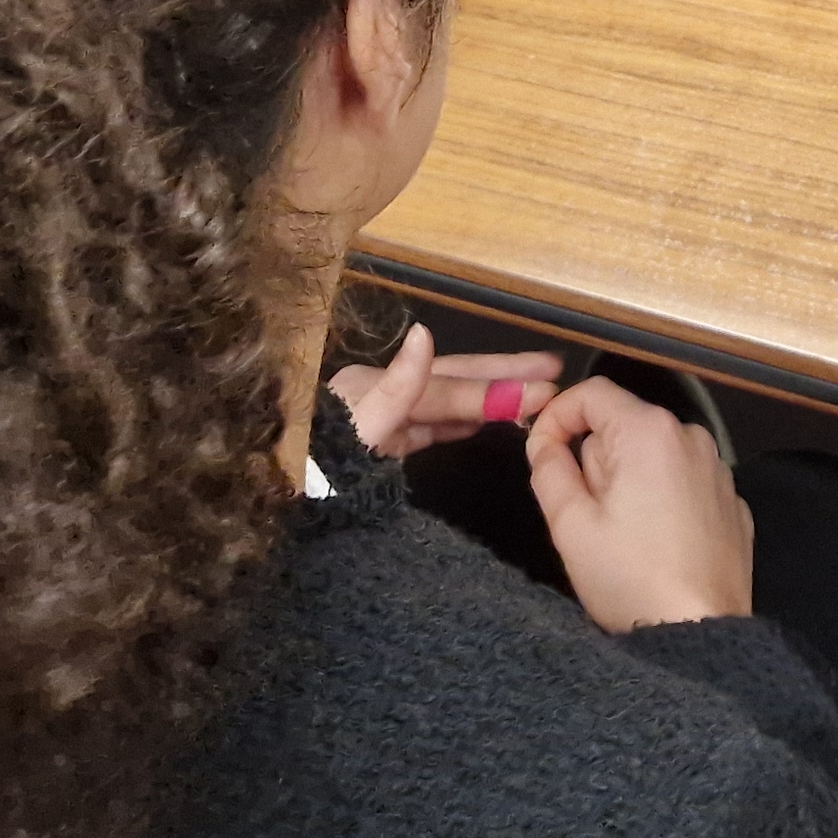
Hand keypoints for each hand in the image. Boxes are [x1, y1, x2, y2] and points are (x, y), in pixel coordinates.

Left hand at [325, 322, 563, 458]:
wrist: (284, 504)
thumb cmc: (317, 472)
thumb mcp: (355, 432)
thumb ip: (394, 390)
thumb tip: (424, 333)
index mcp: (372, 387)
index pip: (449, 386)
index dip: (496, 386)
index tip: (547, 382)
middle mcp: (380, 394)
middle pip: (451, 382)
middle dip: (503, 377)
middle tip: (554, 369)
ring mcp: (383, 420)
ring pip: (446, 403)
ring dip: (489, 396)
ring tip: (533, 389)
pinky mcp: (382, 445)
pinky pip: (429, 426)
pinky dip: (461, 418)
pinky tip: (485, 416)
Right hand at [522, 377, 751, 630]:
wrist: (700, 636)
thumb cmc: (629, 578)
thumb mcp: (570, 525)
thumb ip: (547, 469)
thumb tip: (544, 441)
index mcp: (649, 431)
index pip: (592, 393)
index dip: (557, 416)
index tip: (540, 455)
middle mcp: (691, 436)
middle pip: (623, 425)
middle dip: (596, 459)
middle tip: (587, 515)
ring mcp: (719, 470)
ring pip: (654, 454)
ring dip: (630, 480)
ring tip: (623, 536)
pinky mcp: (734, 503)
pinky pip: (684, 482)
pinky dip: (664, 500)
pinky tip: (659, 545)